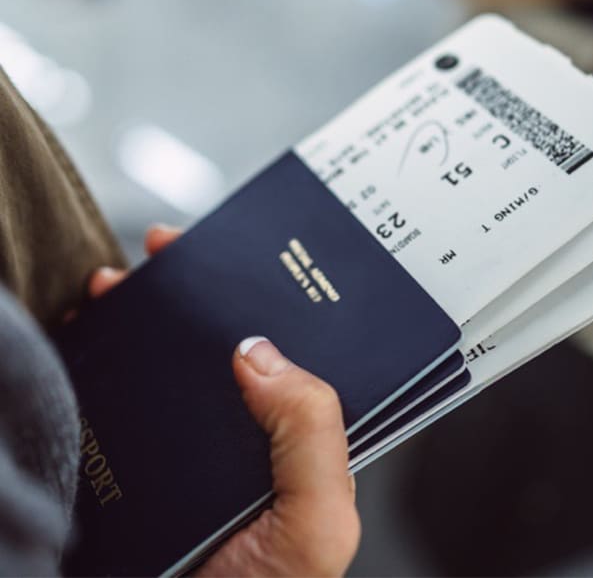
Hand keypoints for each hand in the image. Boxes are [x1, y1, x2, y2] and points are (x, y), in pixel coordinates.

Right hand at [90, 226, 360, 576]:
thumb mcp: (318, 523)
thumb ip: (314, 435)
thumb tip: (258, 350)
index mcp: (297, 436)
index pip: (293, 350)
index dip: (273, 298)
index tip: (244, 255)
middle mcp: (246, 431)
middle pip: (227, 343)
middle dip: (199, 289)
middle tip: (170, 249)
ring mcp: (190, 443)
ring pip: (172, 361)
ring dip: (148, 312)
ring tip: (122, 280)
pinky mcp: (140, 457)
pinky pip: (122, 394)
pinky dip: (103, 356)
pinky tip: (94, 328)